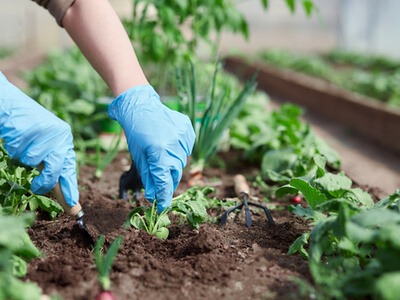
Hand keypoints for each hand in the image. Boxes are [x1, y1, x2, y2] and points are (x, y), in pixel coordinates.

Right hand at [0, 72, 78, 205]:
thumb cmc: (26, 126)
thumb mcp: (44, 143)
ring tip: (22, 142)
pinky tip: (16, 136)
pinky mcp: (31, 129)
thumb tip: (56, 186)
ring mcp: (46, 132)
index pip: (69, 167)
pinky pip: (20, 152)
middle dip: (45, 182)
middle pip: (56, 168)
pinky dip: (15, 148)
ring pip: (33, 160)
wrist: (10, 103)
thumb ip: (51, 161)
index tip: (73, 204)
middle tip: (37, 188)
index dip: (70, 187)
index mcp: (65, 138)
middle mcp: (60, 135)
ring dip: (24, 157)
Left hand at [109, 85, 194, 212]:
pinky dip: (179, 151)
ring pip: (182, 161)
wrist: (141, 106)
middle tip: (161, 183)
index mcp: (158, 152)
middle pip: (175, 173)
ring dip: (173, 164)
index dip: (164, 196)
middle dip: (168, 180)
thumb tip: (154, 196)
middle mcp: (173, 144)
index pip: (164, 181)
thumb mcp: (139, 157)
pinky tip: (169, 143)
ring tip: (162, 154)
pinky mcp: (188, 129)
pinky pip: (186, 148)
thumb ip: (149, 177)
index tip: (163, 207)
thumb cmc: (136, 133)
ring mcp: (183, 136)